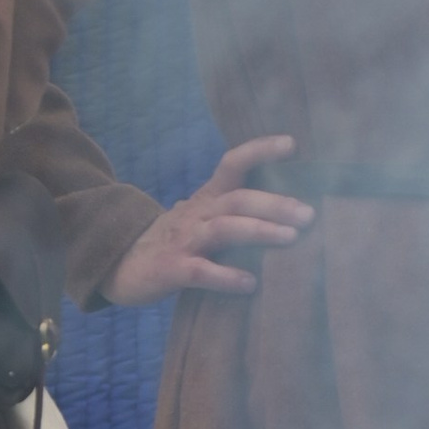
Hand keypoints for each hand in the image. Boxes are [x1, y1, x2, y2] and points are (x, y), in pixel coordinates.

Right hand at [105, 136, 313, 304]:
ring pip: (223, 229)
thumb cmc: (174, 241)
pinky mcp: (171, 269)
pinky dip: (226, 277)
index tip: (292, 143)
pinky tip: (250, 284)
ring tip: (290, 238)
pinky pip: (201, 271)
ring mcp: (183, 241)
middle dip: (275, 203)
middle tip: (309, 215)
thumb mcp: (201, 218)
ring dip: (259, 231)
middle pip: (238, 199)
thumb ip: (235, 213)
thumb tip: (290, 214)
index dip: (260, 150)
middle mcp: (197, 214)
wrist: (119, 264)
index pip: (233, 163)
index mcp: (207, 198)